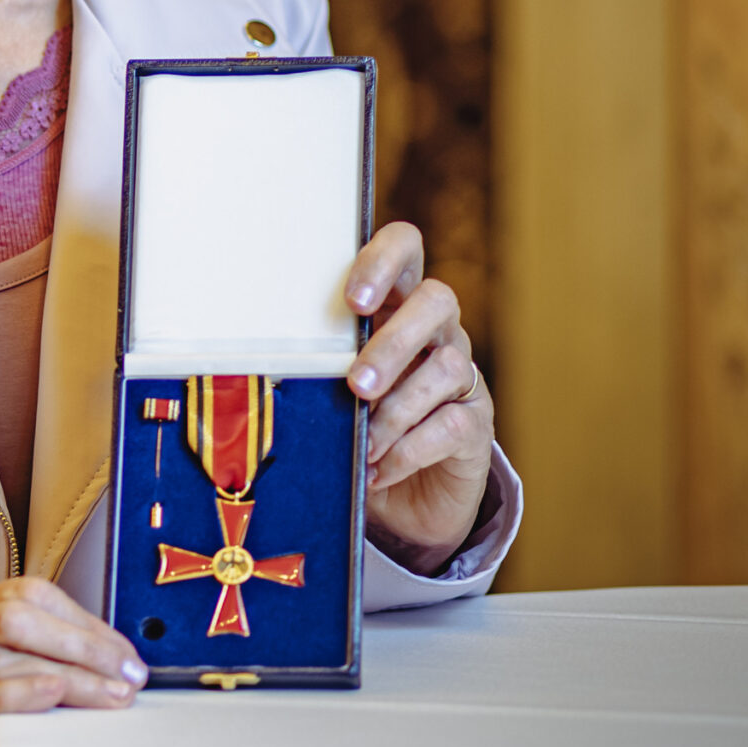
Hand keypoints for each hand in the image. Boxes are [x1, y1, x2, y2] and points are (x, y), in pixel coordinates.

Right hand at [0, 577, 145, 746]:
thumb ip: (17, 651)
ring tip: (110, 695)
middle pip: (16, 617)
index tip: (124, 653)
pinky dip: (16, 694)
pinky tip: (53, 696)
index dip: (83, 620)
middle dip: (82, 643)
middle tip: (127, 674)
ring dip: (66, 672)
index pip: (27, 595)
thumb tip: (100, 657)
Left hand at [344, 222, 495, 573]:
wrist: (399, 497)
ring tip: (364, 444)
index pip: (405, 249)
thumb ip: (313, 367)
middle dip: (394, 342)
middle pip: (437, 300)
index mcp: (394, 306)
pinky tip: (378, 468)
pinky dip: (409, 449)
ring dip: (398, 407)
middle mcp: (436, 331)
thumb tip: (271, 368)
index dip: (383, 262)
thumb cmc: (351, 427)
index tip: (353, 301)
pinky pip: (453, 424)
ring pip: (447, 366)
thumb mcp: (326, 390)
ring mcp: (462, 375)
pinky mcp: (476, 422)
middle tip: (357, 385)